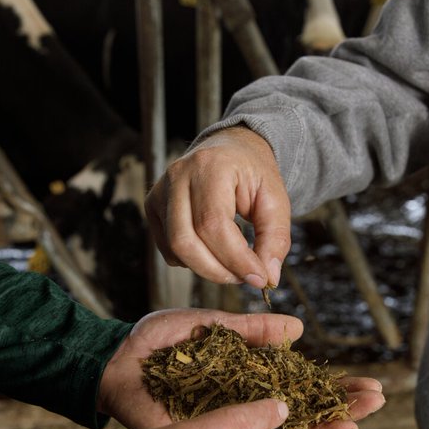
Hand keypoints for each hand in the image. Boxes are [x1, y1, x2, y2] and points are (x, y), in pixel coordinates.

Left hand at [98, 307, 384, 428]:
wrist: (113, 360)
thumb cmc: (156, 342)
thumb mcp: (212, 326)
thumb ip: (252, 332)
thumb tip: (298, 329)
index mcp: (249, 379)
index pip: (303, 387)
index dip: (336, 388)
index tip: (371, 385)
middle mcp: (244, 406)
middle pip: (303, 413)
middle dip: (340, 410)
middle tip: (375, 404)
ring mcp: (227, 424)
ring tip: (351, 428)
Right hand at [145, 126, 290, 288]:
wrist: (228, 150)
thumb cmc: (251, 173)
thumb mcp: (276, 198)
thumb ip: (276, 237)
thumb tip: (268, 277)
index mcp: (209, 166)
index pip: (213, 225)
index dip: (236, 259)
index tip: (260, 278)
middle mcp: (177, 176)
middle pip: (186, 242)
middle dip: (219, 271)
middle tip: (246, 277)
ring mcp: (159, 192)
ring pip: (175, 249)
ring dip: (207, 269)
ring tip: (233, 266)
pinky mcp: (153, 207)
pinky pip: (168, 249)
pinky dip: (193, 261)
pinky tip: (213, 251)